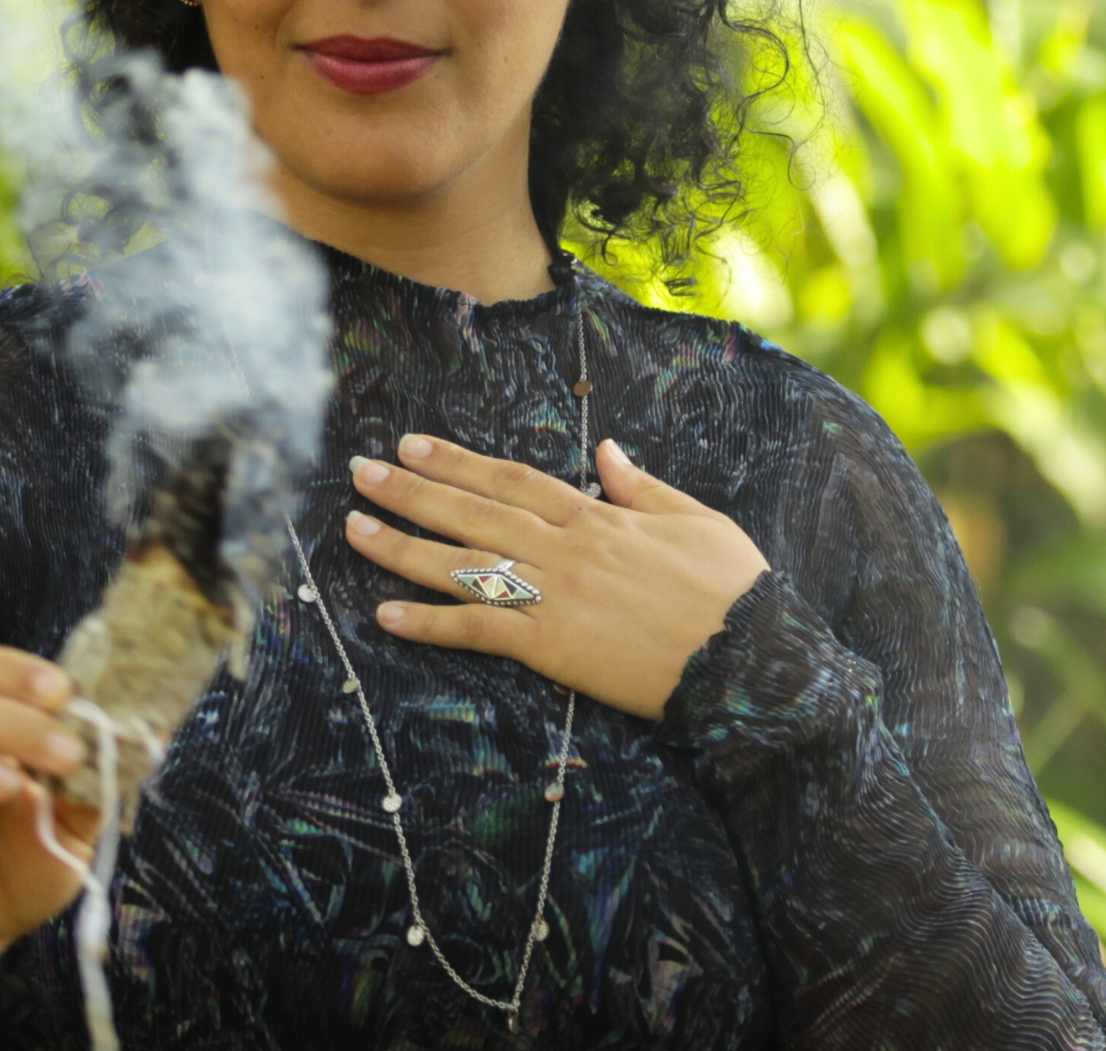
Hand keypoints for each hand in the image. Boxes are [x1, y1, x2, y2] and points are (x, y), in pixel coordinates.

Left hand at [347, 434, 768, 719]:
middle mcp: (565, 548)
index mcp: (598, 516)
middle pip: (472, 511)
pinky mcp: (552, 647)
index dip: (458, 460)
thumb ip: (645, 488)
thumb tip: (608, 451)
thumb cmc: (735, 593)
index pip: (512, 478)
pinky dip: (429, 622)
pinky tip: (386, 615)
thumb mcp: (698, 522)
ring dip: (402, 545)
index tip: (414, 443)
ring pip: (462, 564)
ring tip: (354, 527)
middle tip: (360, 471)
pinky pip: (478, 630)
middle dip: (412, 488)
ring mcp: (554, 596)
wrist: (752, 660)